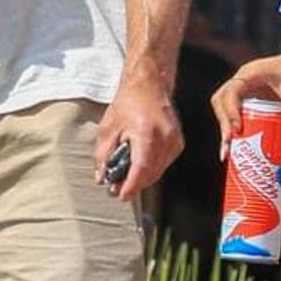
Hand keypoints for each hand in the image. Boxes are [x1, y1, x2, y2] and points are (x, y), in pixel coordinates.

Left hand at [94, 72, 182, 201]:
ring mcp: (174, 140)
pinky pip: (164, 164)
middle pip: (150, 174)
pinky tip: (140, 162)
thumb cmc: (129, 102)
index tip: (121, 195)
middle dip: (133, 184)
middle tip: (117, 186)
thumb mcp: (108, 128)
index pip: (141, 169)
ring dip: (142, 177)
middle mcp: (165, 138)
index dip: (131, 186)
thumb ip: (103, 156)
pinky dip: (152, 168)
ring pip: (158, 172)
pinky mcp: (178, 143)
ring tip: (126, 174)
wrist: (149, 85)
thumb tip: (102, 178)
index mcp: (147, 133)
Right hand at [209, 45, 280, 157]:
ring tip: (227, 151)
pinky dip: (231, 127)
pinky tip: (235, 145)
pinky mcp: (248, 95)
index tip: (238, 130)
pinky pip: (233, 110)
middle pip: (221, 101)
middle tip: (229, 146)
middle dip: (223, 124)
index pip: (232, 91)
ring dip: (224, 127)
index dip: (230, 111)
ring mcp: (244, 87)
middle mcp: (243, 79)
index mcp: (251, 73)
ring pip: (223, 106)